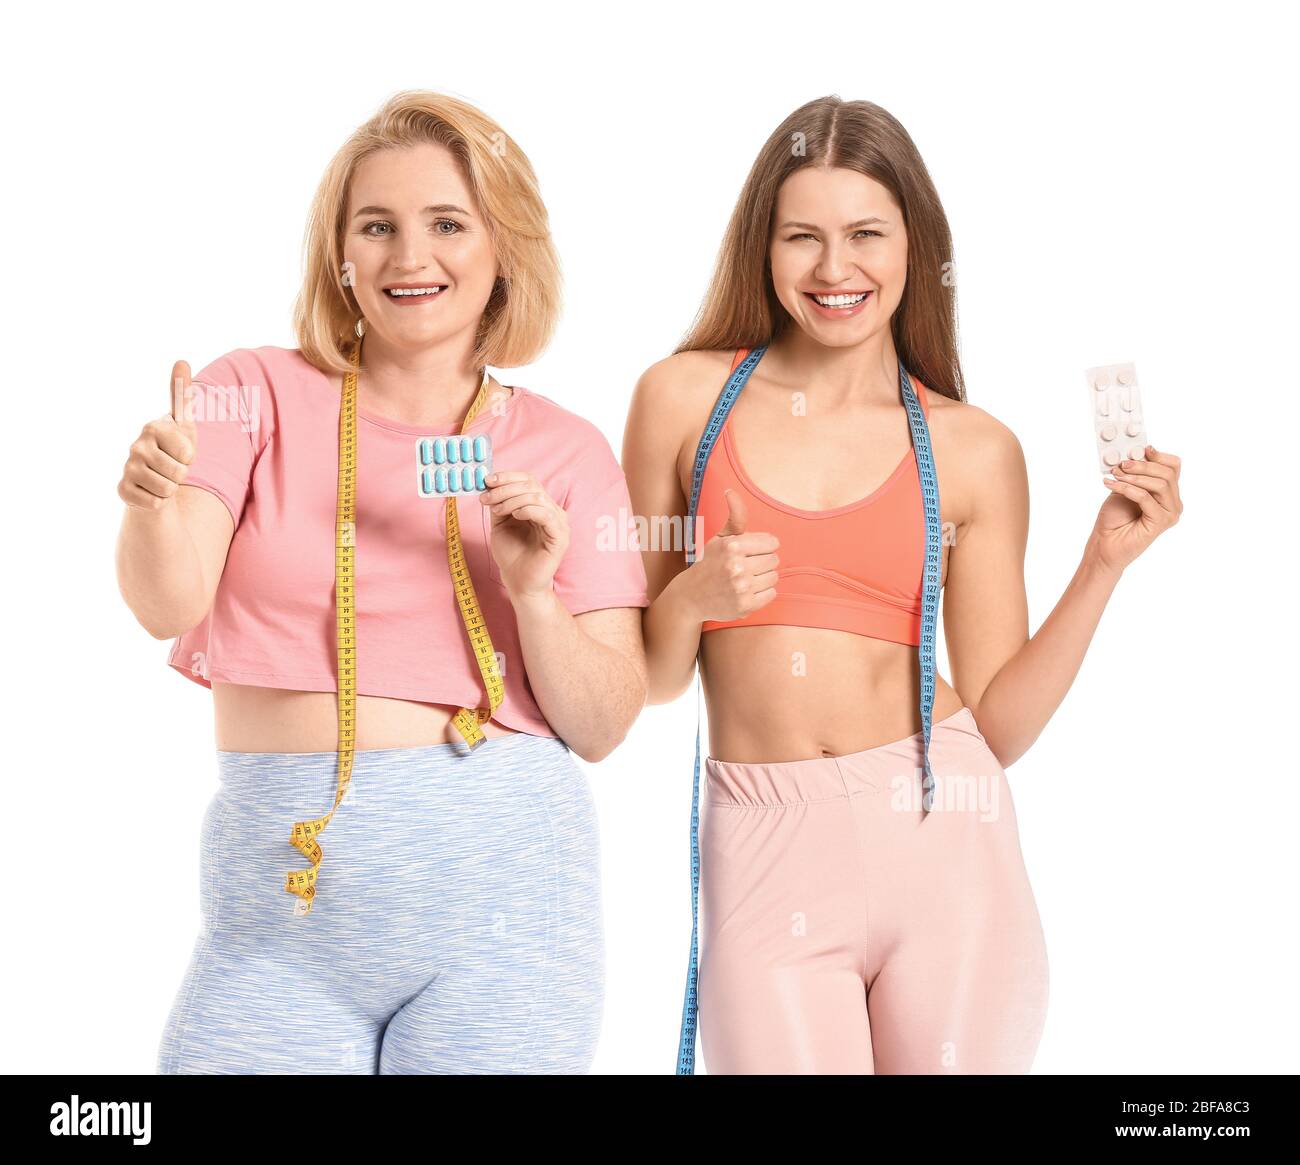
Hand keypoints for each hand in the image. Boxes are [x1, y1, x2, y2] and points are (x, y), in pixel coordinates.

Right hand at [118, 361, 198, 509]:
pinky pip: (155, 503)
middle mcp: (135, 446)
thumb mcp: (185, 424)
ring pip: (167, 489)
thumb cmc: (174, 450)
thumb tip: (181, 359)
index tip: (181, 452)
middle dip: (181, 475)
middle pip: (178, 472)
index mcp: (153, 428)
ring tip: (162, 479)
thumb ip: (183, 395)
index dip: (190, 457)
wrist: (156, 480)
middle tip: (172, 468)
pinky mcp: (122, 490)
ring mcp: (127, 469)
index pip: (188, 452)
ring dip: (171, 489)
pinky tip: (150, 492)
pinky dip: (159, 502)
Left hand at [479, 470, 568, 598]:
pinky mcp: (560, 537)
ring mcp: (559, 524)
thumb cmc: (512, 555)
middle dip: (505, 489)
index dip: (507, 477)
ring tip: (496, 510)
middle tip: (486, 498)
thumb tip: (488, 483)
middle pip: (532, 486)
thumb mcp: (500, 523)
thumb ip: (499, 504)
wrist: (518, 583)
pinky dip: (528, 510)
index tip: (486, 480)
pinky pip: (546, 515)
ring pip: (538, 497)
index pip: (528, 480)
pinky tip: (515, 516)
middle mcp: (552, 511)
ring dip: (511, 500)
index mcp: (540, 506)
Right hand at [686, 488, 780, 621]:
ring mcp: (741, 588)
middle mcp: (736, 566)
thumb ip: (734, 516)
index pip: (772, 542)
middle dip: (762, 562)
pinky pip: (771, 594)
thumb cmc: (709, 563)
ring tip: (745, 579)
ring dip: (763, 578)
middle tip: (745, 567)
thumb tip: (729, 490)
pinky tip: (747, 591)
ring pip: (774, 577)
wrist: (691, 597)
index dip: (763, 547)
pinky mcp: (745, 606)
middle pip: (774, 560)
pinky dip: (762, 593)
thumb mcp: (720, 538)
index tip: (751, 552)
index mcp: (732, 546)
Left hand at [1091, 444, 1182, 572]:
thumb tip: (1136, 453)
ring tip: (1115, 475)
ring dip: (1134, 476)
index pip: (1174, 467)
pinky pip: (1146, 497)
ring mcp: (1170, 513)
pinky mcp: (1161, 522)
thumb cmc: (1114, 519)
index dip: (1159, 456)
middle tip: (1121, 464)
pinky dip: (1127, 488)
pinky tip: (1111, 485)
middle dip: (1142, 465)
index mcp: (1168, 493)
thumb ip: (1135, 473)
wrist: (1105, 544)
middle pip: (1167, 473)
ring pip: (1159, 484)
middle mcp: (1174, 503)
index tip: (1141, 449)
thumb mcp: (1125, 487)